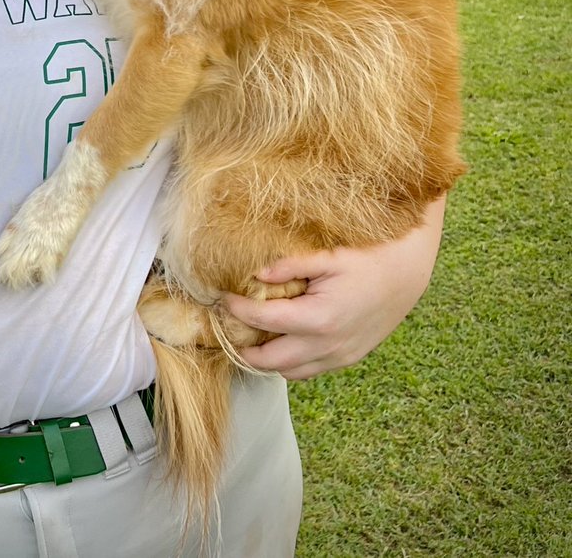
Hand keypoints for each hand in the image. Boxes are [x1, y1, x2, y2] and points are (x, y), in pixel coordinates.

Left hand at [223, 196, 446, 379]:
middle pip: (270, 360)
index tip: (222, 299)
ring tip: (251, 335)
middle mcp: (328, 345)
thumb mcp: (327, 256)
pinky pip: (310, 371)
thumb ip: (289, 266)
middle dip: (243, 347)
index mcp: (319, 318)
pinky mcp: (347, 359)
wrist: (406, 275)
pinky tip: (282, 340)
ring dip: (267, 359)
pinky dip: (290, 362)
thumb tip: (255, 275)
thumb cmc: (366, 260)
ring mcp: (339, 356)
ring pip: (290, 372)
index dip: (237, 310)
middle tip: (228, 326)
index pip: (263, 321)